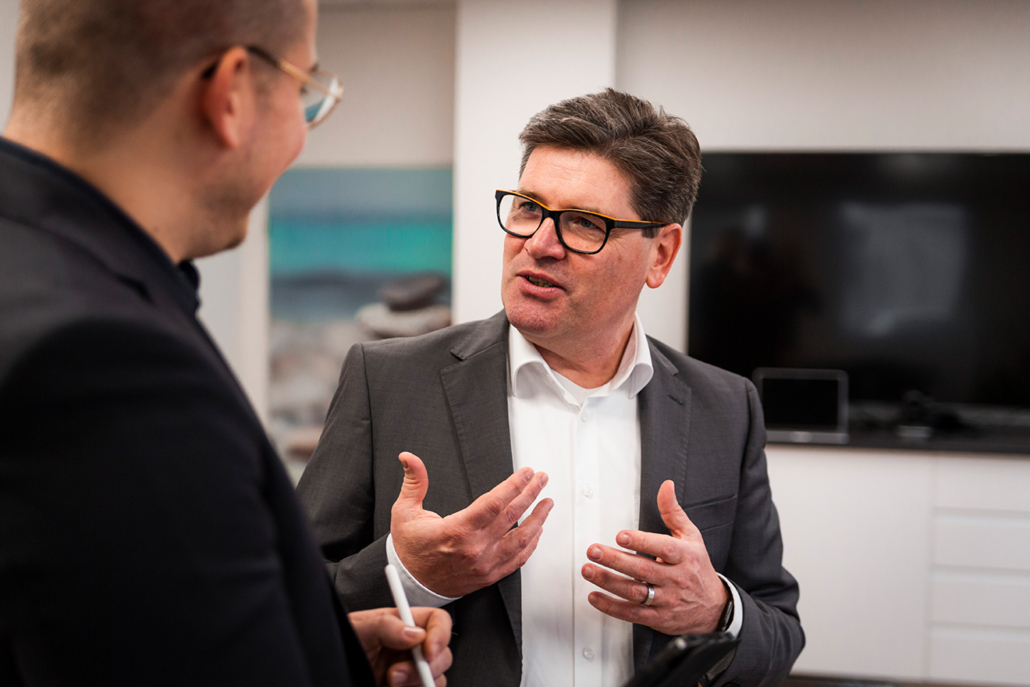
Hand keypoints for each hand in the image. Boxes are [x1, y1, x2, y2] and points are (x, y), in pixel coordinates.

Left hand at [348, 606, 452, 686]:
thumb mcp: (357, 630)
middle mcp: (411, 648)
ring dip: (416, 683)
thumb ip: (384, 625)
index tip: (428, 651)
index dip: (440, 634)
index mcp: (403, 625)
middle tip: (396, 673)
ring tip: (389, 683)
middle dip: (425, 667)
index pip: (437, 621)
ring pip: (436, 678)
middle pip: (442, 654)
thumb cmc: (341, 647)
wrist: (328, 675)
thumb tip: (415, 633)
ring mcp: (410, 672)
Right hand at [391, 452, 552, 597]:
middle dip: (531, 493)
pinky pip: (517, 560)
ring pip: (521, 540)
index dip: (514, 485)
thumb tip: (409, 458)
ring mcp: (484, 564)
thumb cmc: (410, 548)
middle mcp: (474, 548)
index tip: (526, 473)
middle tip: (541, 479)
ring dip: (538, 519)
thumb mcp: (405, 511)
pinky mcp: (488, 576)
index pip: (495, 503)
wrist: (410, 583)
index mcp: (457, 530)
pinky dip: (530, 544)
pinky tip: (536, 532)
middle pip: (512, 516)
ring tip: (547, 503)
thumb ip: (414, 482)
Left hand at [581, 480, 728, 634]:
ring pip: (635, 591)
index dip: (641, 542)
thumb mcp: (691, 537)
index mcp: (684, 556)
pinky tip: (595, 597)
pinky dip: (612, 607)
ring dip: (608, 582)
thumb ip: (673, 512)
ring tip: (588, 570)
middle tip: (593, 550)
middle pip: (643, 569)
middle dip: (615, 560)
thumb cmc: (697, 567)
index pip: (663, 547)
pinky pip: (632, 613)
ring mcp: (667, 600)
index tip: (621, 536)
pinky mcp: (658, 618)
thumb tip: (665, 486)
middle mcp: (676, 578)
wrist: (714, 609)